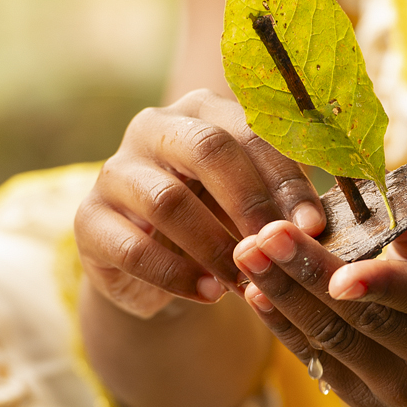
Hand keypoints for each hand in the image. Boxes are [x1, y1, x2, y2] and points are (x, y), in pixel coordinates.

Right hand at [74, 89, 325, 317]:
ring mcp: (115, 170)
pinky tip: (208, 294)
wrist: (153, 260)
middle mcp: (154, 128)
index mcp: (203, 112)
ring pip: (167, 201)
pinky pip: (132, 247)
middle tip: (276, 246)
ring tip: (245, 281)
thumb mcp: (248, 202)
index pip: (251, 132)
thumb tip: (317, 225)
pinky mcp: (89, 218)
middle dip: (250, 202)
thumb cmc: (216, 219)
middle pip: (207, 149)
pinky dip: (176, 275)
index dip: (286, 180)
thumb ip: (278, 201)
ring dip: (215, 246)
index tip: (313, 226)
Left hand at [232, 212, 406, 406]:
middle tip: (267, 235)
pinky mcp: (365, 400)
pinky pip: (316, 359)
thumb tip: (354, 192)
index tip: (337, 272)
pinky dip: (282, 323)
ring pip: (333, 341)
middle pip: (367, 320)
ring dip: (284, 296)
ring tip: (247, 253)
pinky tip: (255, 290)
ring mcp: (403, 390)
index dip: (381, 284)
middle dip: (309, 276)